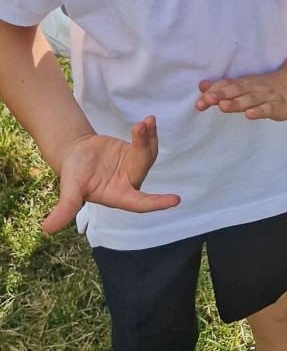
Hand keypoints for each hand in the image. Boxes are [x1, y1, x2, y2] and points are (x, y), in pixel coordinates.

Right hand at [44, 116, 178, 233]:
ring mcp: (134, 168)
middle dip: (143, 147)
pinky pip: (147, 144)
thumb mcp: (70, 189)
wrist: (75, 153)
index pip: (140, 203)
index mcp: (118, 196)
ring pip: (148, 153)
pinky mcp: (135, 153)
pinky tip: (149, 121)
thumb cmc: (73, 174)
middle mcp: (130, 183)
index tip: (176, 201)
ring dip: (148, 137)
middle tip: (140, 126)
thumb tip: (46, 229)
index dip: (157, 203)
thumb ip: (65, 207)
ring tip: (147, 121)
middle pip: (143, 166)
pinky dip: (149, 133)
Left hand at [195, 70, 286, 120]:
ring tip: (223, 106)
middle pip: (236, 90)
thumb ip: (224, 87)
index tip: (200, 101)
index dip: (214, 92)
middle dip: (221, 95)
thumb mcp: (244, 85)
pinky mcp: (277, 106)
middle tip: (207, 100)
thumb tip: (202, 86)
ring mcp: (266, 97)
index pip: (227, 85)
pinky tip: (249, 114)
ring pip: (250, 99)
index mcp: (244, 84)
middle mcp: (253, 88)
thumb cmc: (266, 87)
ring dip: (236, 102)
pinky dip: (258, 111)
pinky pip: (267, 109)